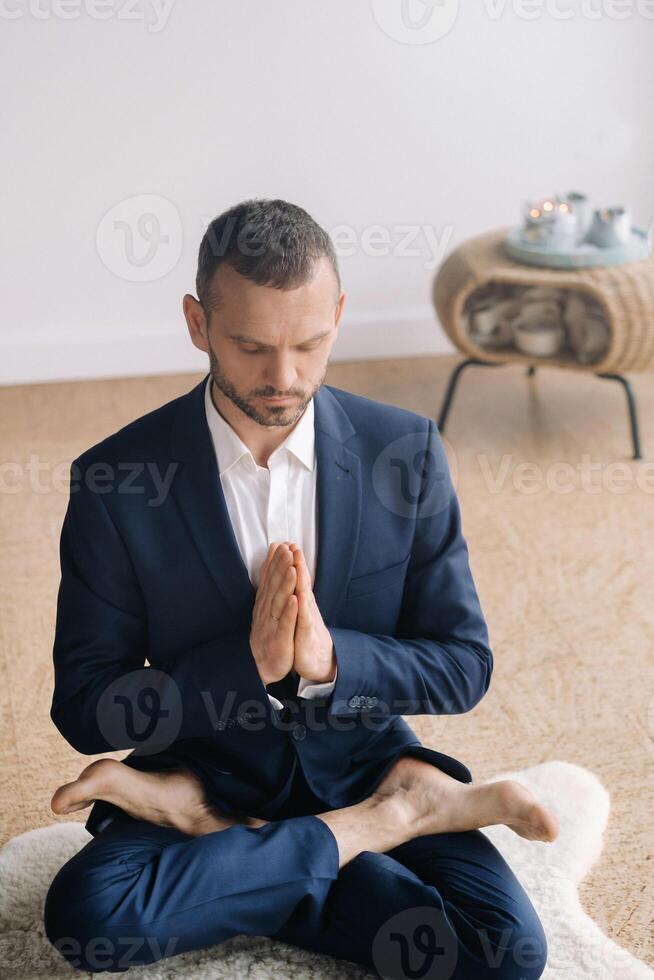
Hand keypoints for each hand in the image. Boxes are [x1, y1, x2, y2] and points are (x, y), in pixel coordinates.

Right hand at [250, 541, 297, 686]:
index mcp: (264, 605)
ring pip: (279, 602)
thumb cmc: (268, 634)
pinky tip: (295, 599)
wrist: (263, 667)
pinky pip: (285, 624)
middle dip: (280, 567)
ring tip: (292, 567)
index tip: (280, 544)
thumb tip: (269, 565)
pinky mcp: (280, 640)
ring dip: (285, 584)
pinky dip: (289, 612)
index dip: (274, 562)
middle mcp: (266, 612)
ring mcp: (272, 626)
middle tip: (286, 549)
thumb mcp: (266, 610)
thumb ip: (268, 588)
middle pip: (273, 586)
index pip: (268, 580)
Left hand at [288, 543, 335, 682]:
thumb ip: (294, 592)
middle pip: (300, 581)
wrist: (317, 660)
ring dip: (299, 579)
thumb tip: (290, 574)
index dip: (290, 561)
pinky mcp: (306, 634)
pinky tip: (298, 596)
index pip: (295, 577)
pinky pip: (303, 619)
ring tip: (296, 563)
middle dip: (296, 563)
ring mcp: (307, 618)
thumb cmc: (304, 634)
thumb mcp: (298, 611)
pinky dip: (300, 607)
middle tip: (292, 545)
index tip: (285, 542)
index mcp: (300, 600)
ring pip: (303, 596)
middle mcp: (305, 606)